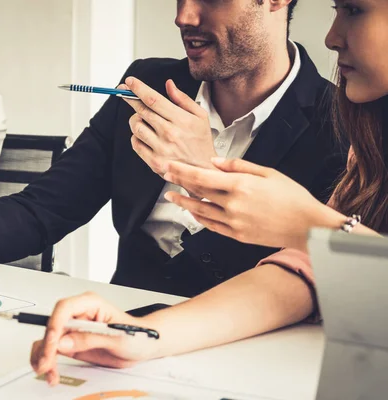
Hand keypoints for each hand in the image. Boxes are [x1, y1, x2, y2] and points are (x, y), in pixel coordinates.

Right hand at [30, 292, 160, 385]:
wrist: (143, 347)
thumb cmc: (136, 335)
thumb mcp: (117, 338)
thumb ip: (90, 339)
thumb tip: (64, 342)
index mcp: (90, 304)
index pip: (65, 308)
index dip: (55, 324)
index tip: (53, 342)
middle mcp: (78, 315)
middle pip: (52, 326)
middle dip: (47, 347)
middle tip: (47, 364)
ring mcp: (73, 329)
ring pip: (48, 339)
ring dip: (44, 356)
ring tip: (48, 372)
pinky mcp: (71, 343)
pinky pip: (52, 350)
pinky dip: (48, 361)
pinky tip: (51, 372)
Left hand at [121, 76, 216, 175]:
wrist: (203, 170)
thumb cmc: (201, 142)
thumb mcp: (200, 117)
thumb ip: (183, 99)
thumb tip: (168, 84)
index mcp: (181, 120)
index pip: (154, 100)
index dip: (138, 88)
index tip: (128, 82)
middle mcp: (169, 133)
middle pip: (141, 111)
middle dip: (130, 99)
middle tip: (125, 93)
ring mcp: (161, 149)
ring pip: (136, 127)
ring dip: (135, 119)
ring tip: (143, 119)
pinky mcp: (154, 162)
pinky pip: (135, 143)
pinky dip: (136, 137)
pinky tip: (145, 136)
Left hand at [163, 158, 334, 249]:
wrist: (308, 226)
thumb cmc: (292, 197)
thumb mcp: (267, 172)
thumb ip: (238, 166)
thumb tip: (214, 162)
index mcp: (240, 185)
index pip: (202, 177)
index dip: (182, 171)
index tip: (169, 167)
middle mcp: (233, 205)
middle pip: (198, 193)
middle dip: (179, 184)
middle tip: (166, 177)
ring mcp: (234, 222)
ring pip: (200, 211)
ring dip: (184, 203)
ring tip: (172, 197)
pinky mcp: (237, 236)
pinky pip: (212, 226)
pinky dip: (199, 219)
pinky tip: (193, 213)